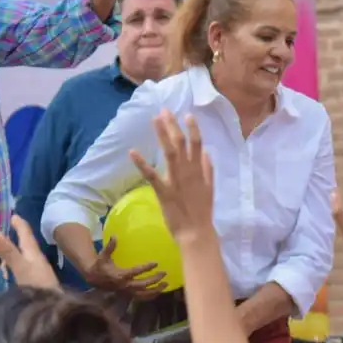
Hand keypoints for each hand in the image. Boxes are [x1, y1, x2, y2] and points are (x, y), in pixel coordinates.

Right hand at [0, 215, 59, 290]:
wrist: (52, 309)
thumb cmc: (38, 286)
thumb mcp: (21, 267)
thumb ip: (9, 252)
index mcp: (33, 252)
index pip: (26, 234)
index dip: (20, 224)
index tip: (13, 214)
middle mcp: (36, 260)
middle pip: (27, 244)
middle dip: (18, 235)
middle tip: (9, 227)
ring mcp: (37, 272)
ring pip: (26, 255)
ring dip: (17, 249)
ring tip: (7, 246)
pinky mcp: (36, 283)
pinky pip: (24, 268)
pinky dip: (17, 263)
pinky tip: (12, 270)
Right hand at [83, 237, 166, 299]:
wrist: (94, 279)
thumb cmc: (100, 265)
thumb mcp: (103, 255)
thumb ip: (110, 247)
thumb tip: (114, 236)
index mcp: (120, 275)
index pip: (136, 272)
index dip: (146, 268)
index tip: (156, 262)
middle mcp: (125, 285)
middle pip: (143, 285)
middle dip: (154, 280)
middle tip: (164, 273)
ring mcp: (127, 292)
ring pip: (144, 294)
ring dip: (155, 290)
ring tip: (165, 284)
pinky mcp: (128, 295)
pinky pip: (141, 298)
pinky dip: (151, 296)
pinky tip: (159, 291)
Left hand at [130, 110, 214, 242]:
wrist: (196, 233)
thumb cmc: (202, 212)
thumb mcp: (210, 188)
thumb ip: (208, 169)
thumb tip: (207, 152)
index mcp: (198, 170)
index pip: (197, 143)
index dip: (192, 128)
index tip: (187, 114)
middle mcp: (188, 171)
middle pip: (180, 143)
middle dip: (172, 125)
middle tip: (164, 110)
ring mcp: (176, 180)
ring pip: (169, 152)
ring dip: (162, 135)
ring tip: (155, 120)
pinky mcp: (164, 191)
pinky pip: (151, 175)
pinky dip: (142, 163)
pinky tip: (132, 152)